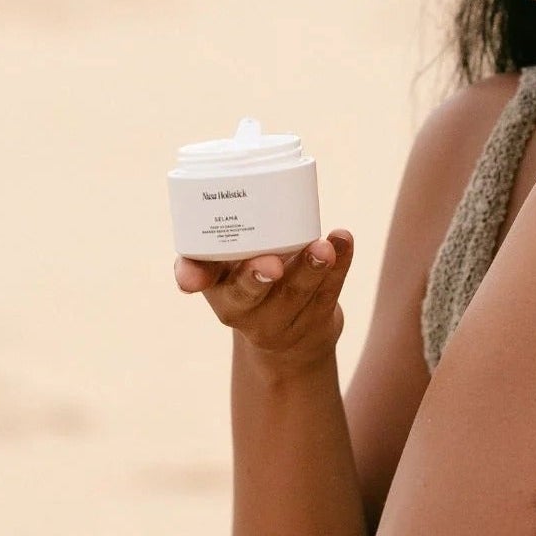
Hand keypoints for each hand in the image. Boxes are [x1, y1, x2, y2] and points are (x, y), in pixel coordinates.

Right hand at [175, 229, 355, 367]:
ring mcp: (282, 320)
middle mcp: (243, 310)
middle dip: (256, 279)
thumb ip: (221, 240)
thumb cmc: (252, 282)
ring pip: (296, 294)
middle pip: (248, 296)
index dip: (191, 277)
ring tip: (323, 247)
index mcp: (215, 287)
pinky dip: (340, 265)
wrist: (289, 338)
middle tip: (270, 265)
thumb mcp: (228, 268)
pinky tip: (344, 240)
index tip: (192, 279)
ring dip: (310, 269)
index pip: (198, 280)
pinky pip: (329, 291)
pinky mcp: (317, 319)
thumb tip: (222, 197)